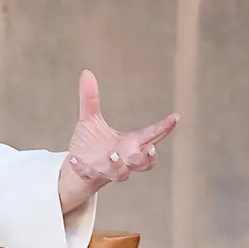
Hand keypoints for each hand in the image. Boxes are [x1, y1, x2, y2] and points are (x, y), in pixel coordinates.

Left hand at [58, 69, 178, 213]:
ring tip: (113, 155)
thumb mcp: (90, 119)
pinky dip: (82, 168)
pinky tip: (74, 159)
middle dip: (147, 158)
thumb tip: (86, 71)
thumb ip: (90, 98)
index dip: (165, 127)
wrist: (73, 171)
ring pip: (121, 174)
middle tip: (149, 150)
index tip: (175, 116)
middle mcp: (123, 158)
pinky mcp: (91, 176)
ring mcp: (108, 169)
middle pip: (144, 163)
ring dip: (119, 165)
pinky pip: (90, 174)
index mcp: (129, 143)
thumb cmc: (90, 145)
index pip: (152, 135)